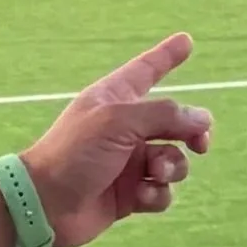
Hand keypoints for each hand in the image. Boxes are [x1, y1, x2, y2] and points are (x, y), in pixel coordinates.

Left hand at [20, 34, 212, 246]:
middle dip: (191, 130)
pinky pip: (161, 191)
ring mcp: (127, 162)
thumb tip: (201, 119)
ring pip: (172, 160)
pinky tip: (141, 196)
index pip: (146, 70)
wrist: (45, 205)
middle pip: (173, 121)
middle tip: (200, 142)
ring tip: (155, 173)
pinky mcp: (128, 194)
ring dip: (172, 167)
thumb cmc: (74, 153)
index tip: (185, 40)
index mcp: (115, 99)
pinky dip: (157, 193)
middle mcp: (123, 128)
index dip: (166, 56)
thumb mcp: (119, 121)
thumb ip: (165, 114)